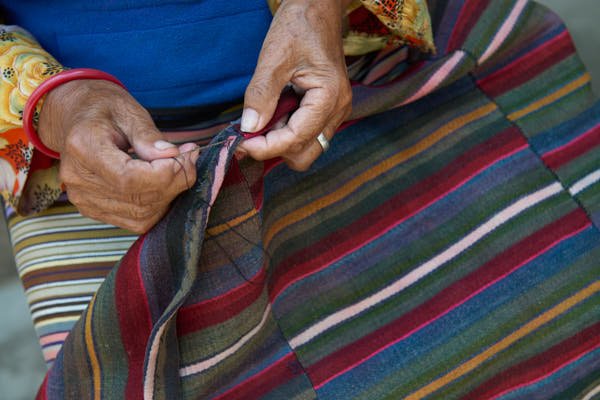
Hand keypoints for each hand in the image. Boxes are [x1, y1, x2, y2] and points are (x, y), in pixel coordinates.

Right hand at [38, 79, 198, 232]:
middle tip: (190, 158)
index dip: (165, 173)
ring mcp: (84, 199)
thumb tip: (173, 155)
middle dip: (174, 182)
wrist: (77, 118)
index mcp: (83, 147)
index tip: (186, 154)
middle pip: (138, 198)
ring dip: (170, 195)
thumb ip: (149, 135)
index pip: (129, 178)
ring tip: (179, 167)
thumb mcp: (128, 110)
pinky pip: (136, 221)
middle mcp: (79, 179)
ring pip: (141, 215)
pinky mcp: (93, 210)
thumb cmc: (104, 109)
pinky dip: (158, 205)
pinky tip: (164, 183)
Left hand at [238, 0, 351, 170]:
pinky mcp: (327, 110)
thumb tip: (248, 128)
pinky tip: (273, 114)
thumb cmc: (299, 26)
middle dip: (275, 148)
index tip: (241, 143)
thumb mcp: (274, 57)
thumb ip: (261, 95)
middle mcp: (338, 110)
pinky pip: (307, 134)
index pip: (295, 140)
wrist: (317, 8)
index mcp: (329, 98)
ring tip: (262, 119)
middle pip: (304, 154)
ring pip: (306, 148)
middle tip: (250, 133)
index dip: (266, 147)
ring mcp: (335, 112)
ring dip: (280, 142)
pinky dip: (286, 132)